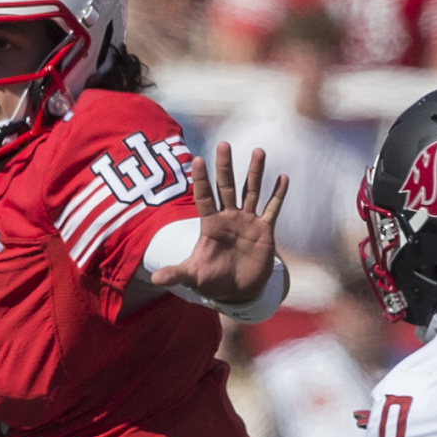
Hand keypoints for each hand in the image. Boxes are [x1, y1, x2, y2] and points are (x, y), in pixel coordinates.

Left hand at [149, 143, 287, 307]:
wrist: (237, 291)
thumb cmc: (212, 280)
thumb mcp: (193, 277)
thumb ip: (176, 274)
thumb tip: (154, 279)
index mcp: (210, 225)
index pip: (203, 197)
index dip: (200, 180)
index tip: (197, 160)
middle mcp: (228, 217)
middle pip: (226, 187)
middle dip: (225, 167)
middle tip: (224, 144)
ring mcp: (247, 221)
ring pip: (251, 191)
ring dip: (255, 173)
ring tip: (258, 152)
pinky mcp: (264, 230)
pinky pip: (271, 209)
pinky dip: (278, 195)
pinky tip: (283, 178)